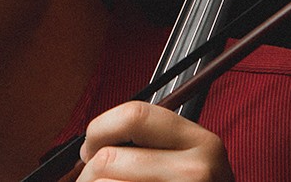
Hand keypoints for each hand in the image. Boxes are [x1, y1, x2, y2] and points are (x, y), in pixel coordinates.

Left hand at [76, 101, 233, 180]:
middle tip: (92, 178)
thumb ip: (150, 143)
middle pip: (110, 157)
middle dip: (89, 170)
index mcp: (201, 142)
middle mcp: (196, 170)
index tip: (91, 145)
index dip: (100, 128)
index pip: (134, 115)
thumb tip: (90, 147)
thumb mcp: (186, 159)